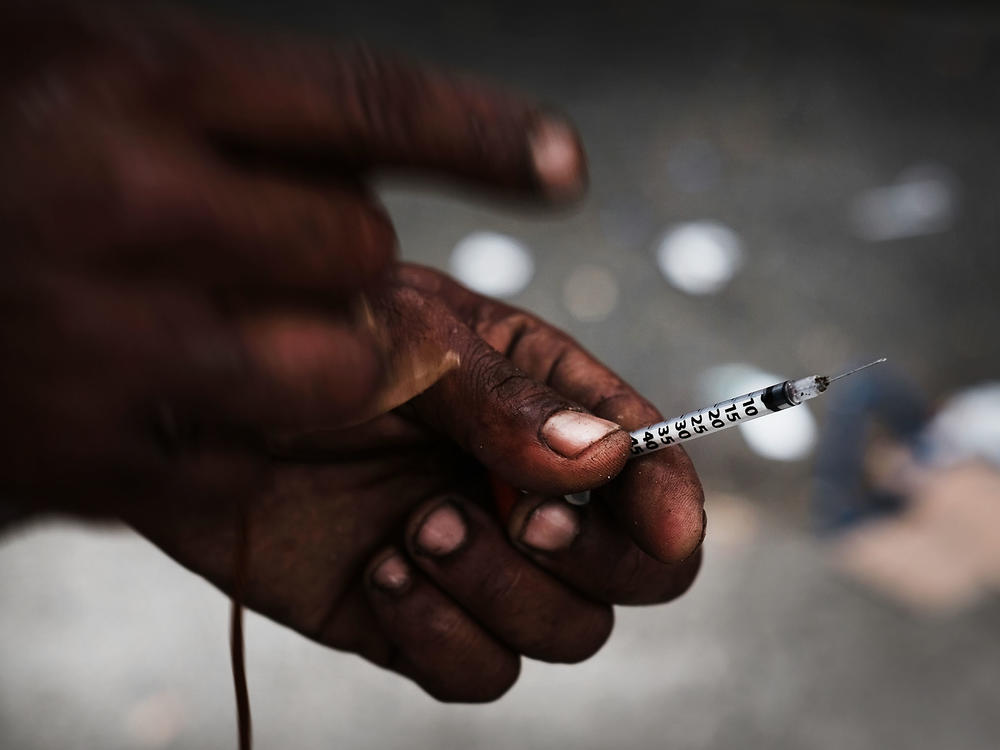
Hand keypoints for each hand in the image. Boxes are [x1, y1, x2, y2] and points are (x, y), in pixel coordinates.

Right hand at [0, 1, 585, 513]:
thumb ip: (236, 102)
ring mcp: (105, 342)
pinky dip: (238, 432)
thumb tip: (373, 152)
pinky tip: (168, 387)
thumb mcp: (99, 62)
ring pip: (332, 371)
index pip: (364, 106)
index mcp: (139, 81)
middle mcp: (126, 204)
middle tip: (284, 248)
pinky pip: (245, 458)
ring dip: (322, 354)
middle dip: (350, 259)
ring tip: (240, 323)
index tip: (563, 166)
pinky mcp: (87, 456)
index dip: (479, 135)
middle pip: (358, 252)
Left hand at [126, 265, 704, 701]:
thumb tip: (609, 460)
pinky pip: (477, 674)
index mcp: (543, 403)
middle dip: (588, 557)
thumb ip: (509, 404)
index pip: (650, 465)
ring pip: (564, 633)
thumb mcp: (409, 342)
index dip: (670, 501)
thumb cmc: (296, 339)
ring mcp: (473, 558)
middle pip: (633, 572)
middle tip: (522, 515)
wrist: (182, 406)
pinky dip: (444, 638)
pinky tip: (380, 571)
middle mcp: (522, 487)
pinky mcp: (412, 617)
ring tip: (418, 526)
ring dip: (505, 593)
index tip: (662, 524)